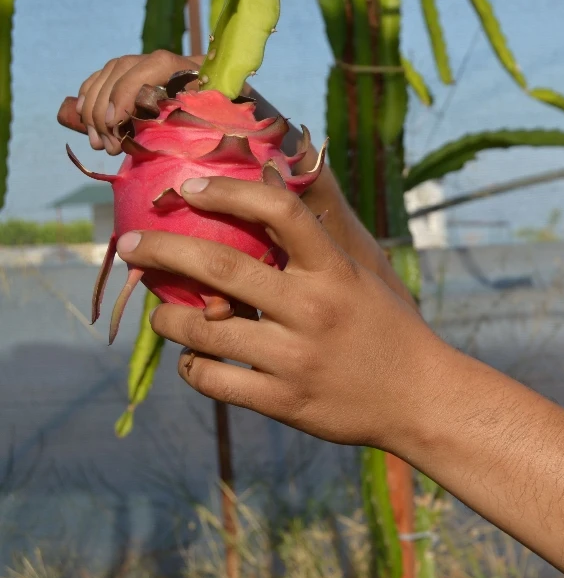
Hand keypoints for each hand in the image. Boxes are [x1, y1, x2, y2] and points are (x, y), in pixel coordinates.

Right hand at [57, 51, 204, 154]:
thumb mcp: (207, 107)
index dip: (120, 99)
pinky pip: (96, 80)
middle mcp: (148, 60)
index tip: (114, 126)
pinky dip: (87, 99)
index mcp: (170, 64)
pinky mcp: (123, 71)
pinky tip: (83, 120)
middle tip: (109, 148)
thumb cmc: (212, 100)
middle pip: (114, 80)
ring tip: (98, 143)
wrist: (212, 85)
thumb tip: (159, 135)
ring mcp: (133, 63)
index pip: (136, 75)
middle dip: (104, 115)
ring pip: (102, 81)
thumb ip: (188, 114)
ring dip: (93, 113)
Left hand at [114, 175, 445, 448]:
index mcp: (336, 271)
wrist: (420, 398)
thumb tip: (287, 176)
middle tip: (130, 244)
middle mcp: (313, 309)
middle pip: (221, 269)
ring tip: (158, 313)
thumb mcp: (368, 273)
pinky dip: (192, 367)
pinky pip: (214, 381)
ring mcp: (295, 358)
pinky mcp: (284, 401)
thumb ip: (326, 233)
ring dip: (167, 318)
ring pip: (204, 331)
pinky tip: (194, 358)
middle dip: (164, 250)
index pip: (280, 211)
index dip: (230, 192)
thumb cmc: (391, 326)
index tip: (192, 189)